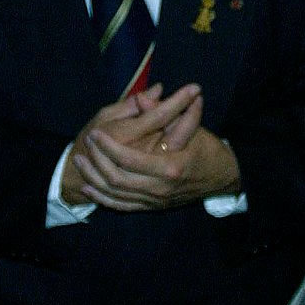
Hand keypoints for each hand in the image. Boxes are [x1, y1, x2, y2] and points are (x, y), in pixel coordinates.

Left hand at [72, 86, 241, 212]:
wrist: (223, 178)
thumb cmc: (207, 150)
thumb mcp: (191, 128)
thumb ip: (165, 115)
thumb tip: (143, 97)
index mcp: (169, 167)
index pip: (129, 159)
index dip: (109, 146)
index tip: (96, 133)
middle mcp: (160, 188)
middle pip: (117, 179)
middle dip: (96, 162)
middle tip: (85, 146)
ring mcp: (155, 201)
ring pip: (116, 194)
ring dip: (94, 179)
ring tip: (81, 162)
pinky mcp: (152, 207)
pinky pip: (122, 206)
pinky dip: (103, 198)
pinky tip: (90, 187)